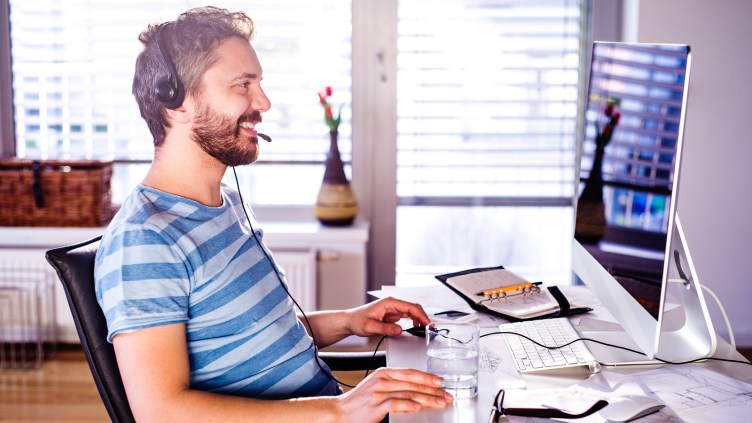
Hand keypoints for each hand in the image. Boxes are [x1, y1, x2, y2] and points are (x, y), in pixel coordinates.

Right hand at [333, 368, 451, 421]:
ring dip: (427, 399)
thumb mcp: (376, 387)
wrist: (338, 412)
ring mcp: (378, 392)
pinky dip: (409, 405)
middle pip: (413, 383)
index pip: (410, 372)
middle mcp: (382, 380)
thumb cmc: (358, 403)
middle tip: (446, 394)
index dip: (427, 377)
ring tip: (439, 403)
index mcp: (383, 373)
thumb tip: (415, 390)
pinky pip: (396, 403)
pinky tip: (418, 407)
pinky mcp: (375, 406)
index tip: (440, 382)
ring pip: (408, 393)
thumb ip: (394, 385)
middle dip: (432, 389)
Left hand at [345, 297, 429, 336]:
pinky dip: (413, 321)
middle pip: (413, 308)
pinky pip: (407, 316)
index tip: (427, 324)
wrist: (350, 321)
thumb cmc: (357, 320)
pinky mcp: (392, 315)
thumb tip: (399, 330)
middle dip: (423, 317)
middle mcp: (393, 304)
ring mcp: (393, 309)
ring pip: (412, 312)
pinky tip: (415, 328)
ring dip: (419, 319)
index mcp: (389, 303)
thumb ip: (385, 328)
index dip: (421, 315)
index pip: (410, 307)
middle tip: (429, 329)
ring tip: (424, 329)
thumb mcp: (369, 327)